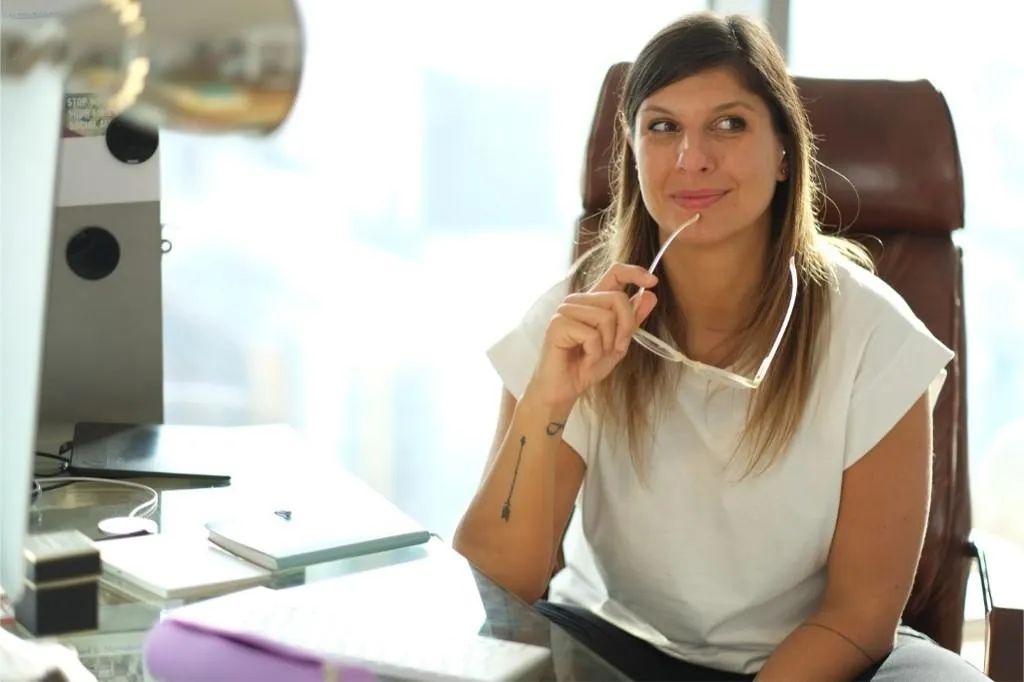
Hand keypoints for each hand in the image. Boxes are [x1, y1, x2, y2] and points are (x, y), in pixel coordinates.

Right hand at [528, 264, 658, 410]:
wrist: (565, 389)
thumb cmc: (587, 366)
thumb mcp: (619, 343)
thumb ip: (632, 320)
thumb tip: (650, 296)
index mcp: (593, 301)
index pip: (614, 273)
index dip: (635, 272)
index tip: (653, 281)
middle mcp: (578, 301)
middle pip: (617, 298)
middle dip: (626, 327)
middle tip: (617, 348)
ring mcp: (565, 310)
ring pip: (606, 316)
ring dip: (608, 343)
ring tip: (595, 355)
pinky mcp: (557, 324)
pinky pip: (591, 334)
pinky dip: (594, 352)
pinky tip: (584, 359)